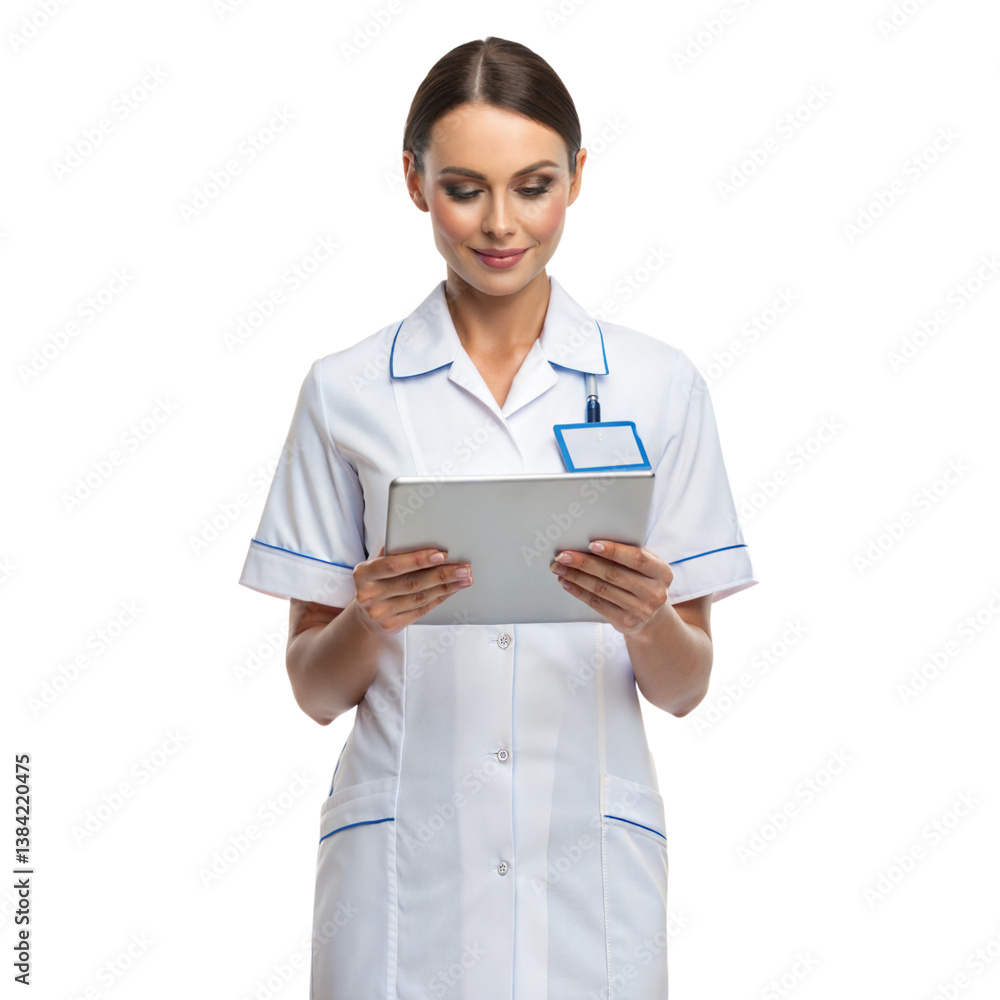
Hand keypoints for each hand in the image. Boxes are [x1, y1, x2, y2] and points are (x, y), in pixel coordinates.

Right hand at [352, 546, 471, 633]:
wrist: (366, 613)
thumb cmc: (377, 579)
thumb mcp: (377, 563)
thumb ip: (395, 552)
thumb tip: (425, 538)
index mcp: (364, 574)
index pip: (394, 565)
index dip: (418, 560)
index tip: (442, 554)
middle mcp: (369, 595)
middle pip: (412, 583)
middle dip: (442, 574)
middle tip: (464, 567)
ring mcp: (380, 613)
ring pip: (420, 598)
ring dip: (446, 587)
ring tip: (464, 578)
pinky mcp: (392, 625)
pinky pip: (422, 610)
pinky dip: (440, 598)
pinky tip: (452, 589)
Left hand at [549, 540, 672, 634]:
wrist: (652, 618)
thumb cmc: (644, 581)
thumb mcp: (647, 567)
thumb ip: (630, 553)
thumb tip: (594, 539)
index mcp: (662, 572)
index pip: (636, 559)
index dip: (613, 551)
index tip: (590, 544)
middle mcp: (654, 592)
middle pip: (613, 574)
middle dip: (585, 563)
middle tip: (563, 555)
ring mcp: (640, 610)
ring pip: (602, 589)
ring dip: (576, 576)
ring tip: (559, 567)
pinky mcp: (625, 622)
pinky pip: (597, 603)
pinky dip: (579, 591)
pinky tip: (567, 582)